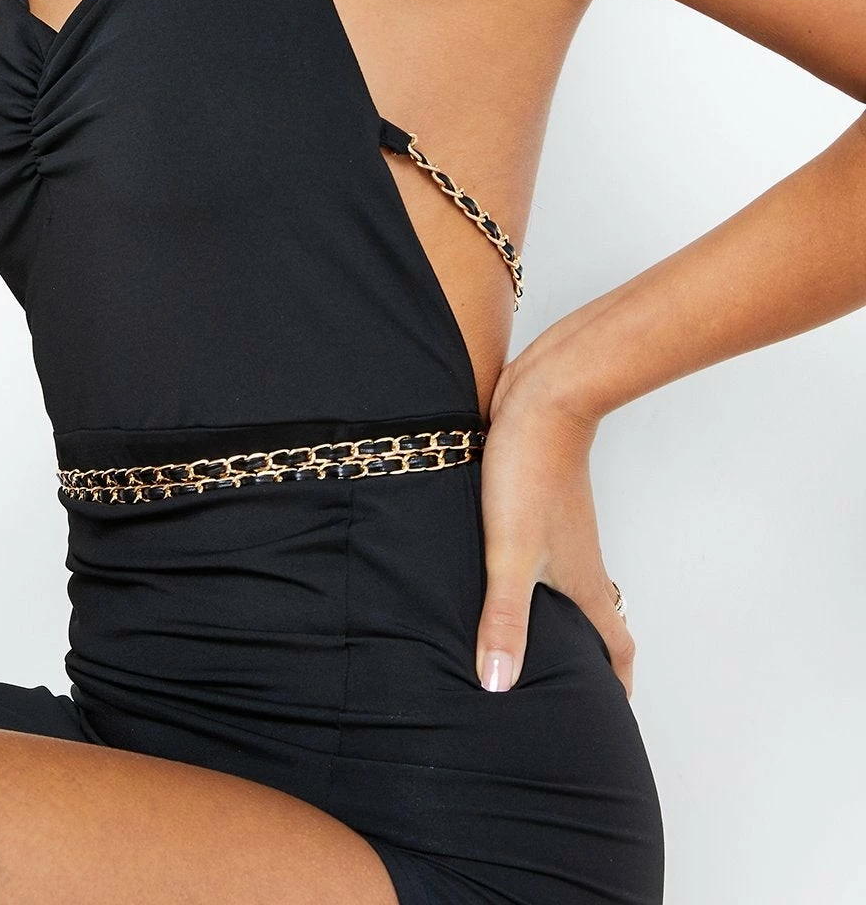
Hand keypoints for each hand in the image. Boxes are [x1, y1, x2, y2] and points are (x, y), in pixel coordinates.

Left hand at [475, 356, 635, 698]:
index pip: (616, 646)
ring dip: (564, 617)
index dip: (618, 684)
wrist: (543, 400)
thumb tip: (498, 686)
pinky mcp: (541, 504)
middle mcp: (581, 560)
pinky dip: (538, 579)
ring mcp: (563, 531)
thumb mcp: (510, 554)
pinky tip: (501, 576)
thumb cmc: (531, 474)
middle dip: (593, 659)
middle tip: (576, 692)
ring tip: (538, 642)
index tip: (615, 716)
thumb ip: (504, 620)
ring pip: (572, 586)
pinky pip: (547, 554)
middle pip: (598, 620)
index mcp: (584, 582)